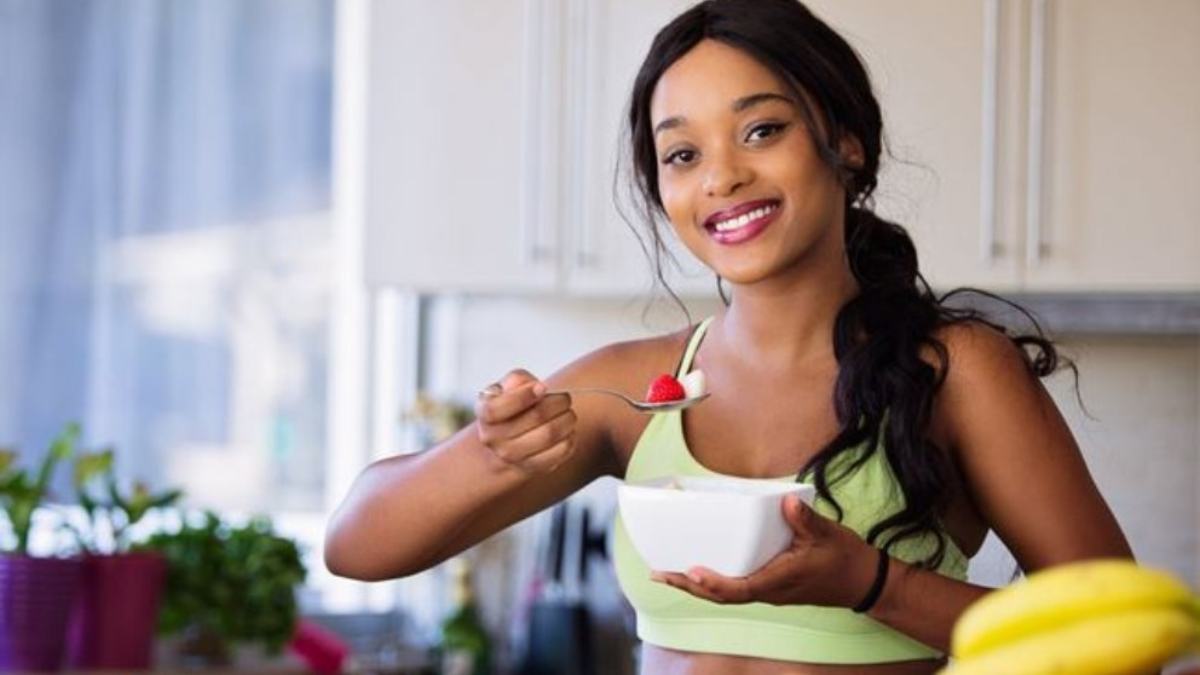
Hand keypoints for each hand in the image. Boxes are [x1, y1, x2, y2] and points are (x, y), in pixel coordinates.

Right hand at [475, 369, 576, 473]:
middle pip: (536, 417)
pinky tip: (567, 430)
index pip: (497, 408)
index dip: (523, 396)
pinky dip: (570, 437)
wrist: (503, 444)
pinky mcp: (531, 467)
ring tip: (568, 413)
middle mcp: (493, 438)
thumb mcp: (506, 389)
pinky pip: (560, 451)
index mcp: (484, 414)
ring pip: (550, 434)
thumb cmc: (510, 408)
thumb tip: (536, 386)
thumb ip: (517, 380)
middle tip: (565, 398)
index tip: (543, 387)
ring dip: (567, 419)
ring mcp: (511, 456)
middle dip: (558, 402)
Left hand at [651, 493, 880, 608]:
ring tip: (666, 573)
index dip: (712, 583)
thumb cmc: (843, 559)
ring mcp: (767, 590)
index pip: (738, 589)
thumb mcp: (827, 535)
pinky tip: (697, 570)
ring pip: (724, 594)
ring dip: (694, 586)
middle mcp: (768, 590)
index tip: (691, 572)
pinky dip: (711, 582)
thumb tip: (786, 503)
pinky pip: (733, 587)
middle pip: (720, 596)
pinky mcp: (768, 585)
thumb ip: (804, 520)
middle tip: (658, 573)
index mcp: (778, 580)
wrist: (862, 581)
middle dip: (688, 586)